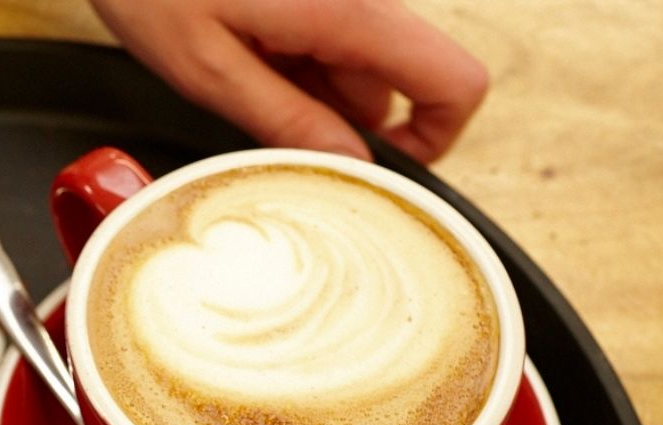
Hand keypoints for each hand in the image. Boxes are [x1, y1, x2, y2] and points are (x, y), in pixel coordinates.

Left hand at [92, 0, 488, 162]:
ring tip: (241, 82)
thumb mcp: (207, 69)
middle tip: (270, 132)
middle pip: (400, 81)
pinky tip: (244, 60)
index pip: (456, 81)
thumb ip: (283, 119)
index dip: (435, 138)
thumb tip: (348, 164)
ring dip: (313, 95)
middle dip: (345, 123)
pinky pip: (330, 41)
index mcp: (348, 12)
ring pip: (360, 65)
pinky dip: (296, 67)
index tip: (384, 171)